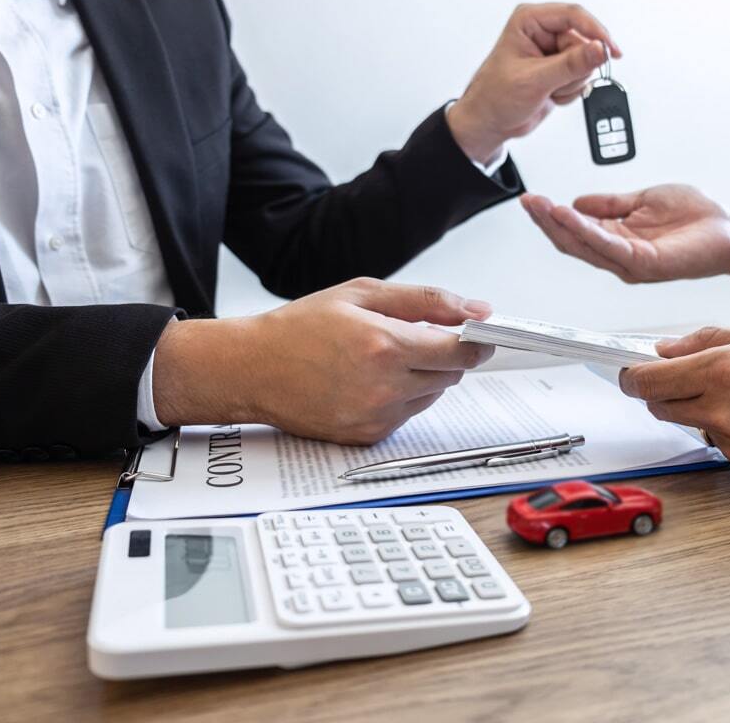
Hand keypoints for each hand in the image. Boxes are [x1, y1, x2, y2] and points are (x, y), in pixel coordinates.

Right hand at [153, 278, 494, 443]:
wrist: (251, 369)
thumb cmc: (301, 327)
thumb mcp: (362, 294)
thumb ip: (425, 301)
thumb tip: (475, 310)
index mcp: (384, 346)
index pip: (460, 353)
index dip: (475, 343)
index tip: (478, 336)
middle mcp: (383, 387)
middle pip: (450, 376)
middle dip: (443, 356)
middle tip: (413, 339)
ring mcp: (374, 417)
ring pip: (431, 397)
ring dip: (422, 377)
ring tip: (382, 358)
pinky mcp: (366, 437)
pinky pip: (406, 416)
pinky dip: (400, 398)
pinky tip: (368, 381)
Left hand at [446, 2, 621, 164]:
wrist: (490, 123)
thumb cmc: (495, 97)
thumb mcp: (535, 80)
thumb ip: (570, 65)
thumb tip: (599, 50)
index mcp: (530, 21)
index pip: (573, 15)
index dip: (595, 32)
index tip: (610, 51)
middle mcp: (543, 32)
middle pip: (583, 42)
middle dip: (574, 69)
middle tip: (555, 83)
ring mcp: (552, 52)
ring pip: (585, 62)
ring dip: (571, 83)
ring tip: (548, 90)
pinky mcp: (559, 69)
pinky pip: (581, 77)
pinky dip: (569, 91)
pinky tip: (550, 94)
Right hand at [521, 184, 729, 282]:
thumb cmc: (696, 218)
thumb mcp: (643, 201)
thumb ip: (610, 205)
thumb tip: (578, 203)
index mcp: (618, 241)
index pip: (576, 233)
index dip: (552, 217)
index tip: (533, 200)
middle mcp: (620, 258)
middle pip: (573, 243)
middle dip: (547, 222)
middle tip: (528, 202)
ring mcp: (631, 264)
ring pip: (585, 247)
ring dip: (559, 226)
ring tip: (541, 206)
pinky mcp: (645, 264)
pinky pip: (608, 247)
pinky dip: (586, 231)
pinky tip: (569, 214)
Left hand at [619, 326, 729, 485]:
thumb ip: (712, 339)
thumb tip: (666, 348)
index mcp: (725, 370)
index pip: (644, 381)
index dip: (632, 374)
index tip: (632, 369)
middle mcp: (724, 413)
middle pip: (659, 407)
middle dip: (665, 391)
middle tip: (691, 376)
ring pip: (694, 428)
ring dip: (704, 411)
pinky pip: (725, 448)